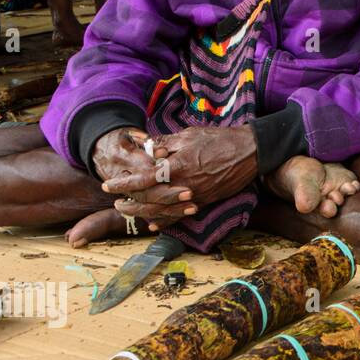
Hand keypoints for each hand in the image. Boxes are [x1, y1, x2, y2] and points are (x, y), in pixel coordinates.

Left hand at [102, 125, 257, 207]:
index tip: (109, 185)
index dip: (124, 184)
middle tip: (117, 201)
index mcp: (179, 166)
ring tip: (130, 211)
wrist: (250, 152)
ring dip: (143, 213)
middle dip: (130, 201)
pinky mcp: (205, 201)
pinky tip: (154, 224)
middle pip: (150, 199)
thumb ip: (165, 143)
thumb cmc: (220, 139)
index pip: (144, 179)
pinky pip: (181, 216)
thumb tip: (148, 149)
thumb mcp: (189, 135)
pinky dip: (166, 221)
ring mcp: (196, 196)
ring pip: (163, 211)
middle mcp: (185, 185)